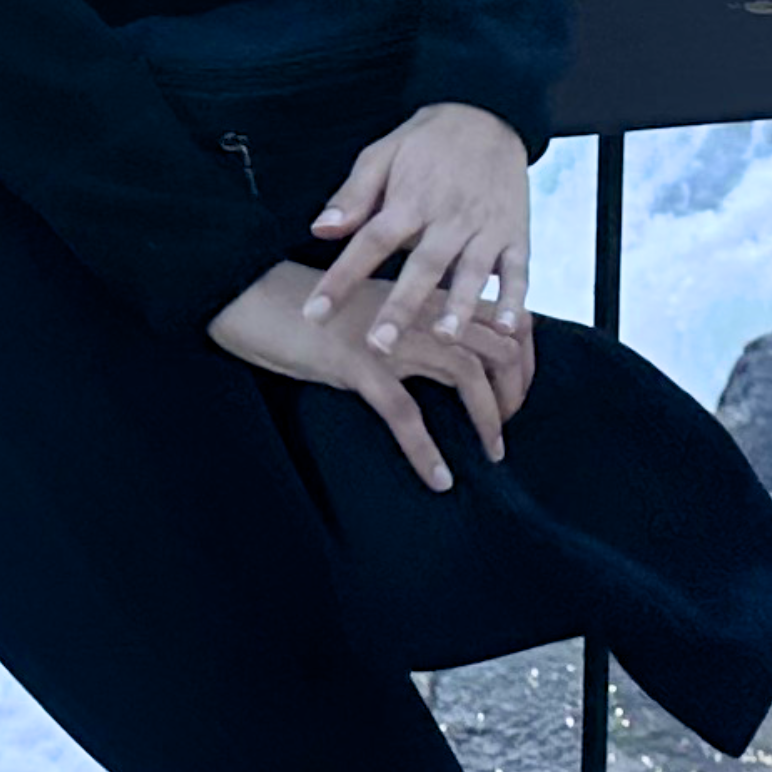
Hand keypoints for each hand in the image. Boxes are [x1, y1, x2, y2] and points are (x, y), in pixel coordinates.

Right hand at [205, 258, 535, 492]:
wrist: (251, 293)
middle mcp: (413, 309)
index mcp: (419, 292)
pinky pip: (404, 413)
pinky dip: (426, 451)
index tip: (520, 391)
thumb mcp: (369, 307)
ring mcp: (387, 336)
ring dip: (486, 419)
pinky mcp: (356, 363)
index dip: (521, 356)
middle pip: (494, 343)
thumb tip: (447, 350)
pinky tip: (439, 479)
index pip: (496, 315)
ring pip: (462, 374)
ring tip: (493, 453)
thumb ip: (409, 319)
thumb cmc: (308, 305)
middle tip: (511, 425)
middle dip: (514, 389)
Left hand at [301, 100, 528, 353]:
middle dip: (401, 307)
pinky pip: (518, 270)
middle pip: (422, 265)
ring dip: (459, 306)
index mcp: (410, 199)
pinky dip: (514, 298)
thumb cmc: (427, 142)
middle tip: (379, 344)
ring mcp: (486, 227)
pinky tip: (508, 328)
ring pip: (472, 271)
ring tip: (444, 338)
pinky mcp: (517, 233)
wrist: (488, 113)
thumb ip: (353, 195)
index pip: (370, 242)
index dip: (342, 278)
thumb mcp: (382, 154)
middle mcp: (449, 217)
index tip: (315, 314)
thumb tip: (320, 231)